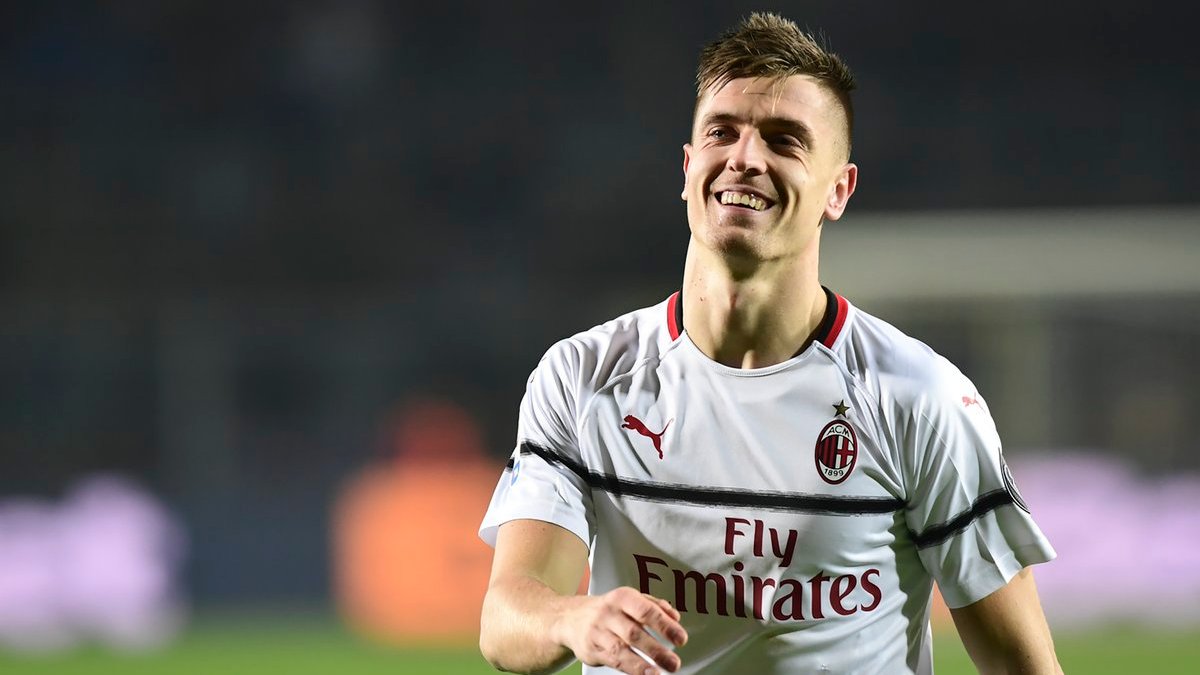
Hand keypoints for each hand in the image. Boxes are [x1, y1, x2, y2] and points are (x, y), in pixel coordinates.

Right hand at [555, 587, 688, 673]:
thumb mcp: (629, 599)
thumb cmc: (607, 610)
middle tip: (674, 662)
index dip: (665, 625)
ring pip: (620, 649)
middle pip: (634, 632)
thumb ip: (654, 606)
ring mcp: (598, 632)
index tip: (680, 638)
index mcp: (622, 597)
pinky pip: (612, 661)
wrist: (570, 618)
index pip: (646, 610)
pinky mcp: (591, 650)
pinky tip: (643, 674)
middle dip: (656, 649)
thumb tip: (675, 617)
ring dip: (641, 664)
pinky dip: (629, 669)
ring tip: (657, 673)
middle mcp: (608, 614)